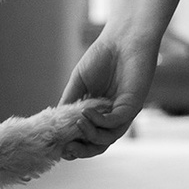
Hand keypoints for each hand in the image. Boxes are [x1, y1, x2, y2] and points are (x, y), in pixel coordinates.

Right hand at [58, 24, 161, 158]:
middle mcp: (113, 116)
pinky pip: (116, 122)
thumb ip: (69, 102)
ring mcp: (124, 112)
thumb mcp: (79, 83)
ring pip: (108, 137)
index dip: (73, 145)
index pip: (88, 137)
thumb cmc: (102, 56)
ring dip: (90, 136)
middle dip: (82, 151)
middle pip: (99, 144)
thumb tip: (56, 124)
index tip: (58, 148)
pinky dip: (99, 121)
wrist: (123, 38)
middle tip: (66, 150)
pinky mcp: (133, 105)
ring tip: (77, 124)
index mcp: (100, 113)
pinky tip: (86, 112)